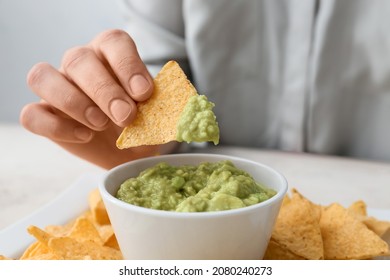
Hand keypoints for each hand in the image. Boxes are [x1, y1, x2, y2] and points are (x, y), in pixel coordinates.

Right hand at [20, 29, 171, 168]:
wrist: (126, 152)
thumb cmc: (141, 126)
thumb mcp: (157, 116)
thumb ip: (163, 107)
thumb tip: (179, 110)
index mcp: (111, 55)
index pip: (113, 42)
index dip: (128, 65)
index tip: (144, 93)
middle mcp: (81, 64)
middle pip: (79, 59)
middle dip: (104, 90)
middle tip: (126, 116)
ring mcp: (57, 87)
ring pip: (43, 77)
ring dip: (74, 101)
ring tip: (101, 124)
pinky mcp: (42, 114)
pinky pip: (32, 114)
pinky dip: (57, 126)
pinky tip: (85, 136)